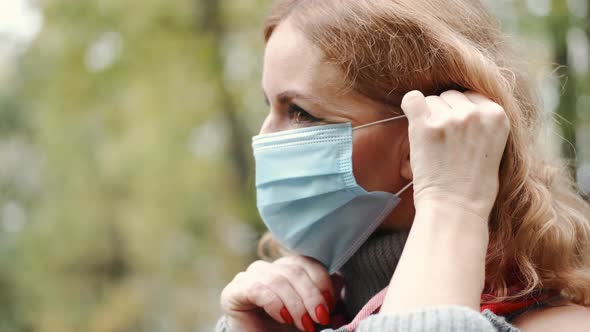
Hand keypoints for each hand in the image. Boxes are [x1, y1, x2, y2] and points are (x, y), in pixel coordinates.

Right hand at [220, 255, 334, 331]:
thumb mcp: (310, 315)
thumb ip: (324, 299)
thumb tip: (340, 279)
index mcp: (286, 270)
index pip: (307, 263)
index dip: (322, 282)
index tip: (329, 307)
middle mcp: (267, 269)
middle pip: (295, 270)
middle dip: (312, 296)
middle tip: (320, 318)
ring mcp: (248, 277)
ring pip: (279, 278)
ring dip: (296, 303)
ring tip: (305, 324)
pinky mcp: (234, 291)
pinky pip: (258, 289)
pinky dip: (276, 303)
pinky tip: (283, 318)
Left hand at [401, 90, 509, 219]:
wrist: (455, 210)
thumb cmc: (473, 187)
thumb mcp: (494, 148)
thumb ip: (482, 123)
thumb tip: (460, 104)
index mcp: (498, 115)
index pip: (472, 96)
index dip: (462, 114)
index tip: (459, 134)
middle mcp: (475, 113)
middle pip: (451, 96)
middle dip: (445, 113)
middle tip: (445, 142)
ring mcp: (450, 119)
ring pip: (432, 100)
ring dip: (429, 117)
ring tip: (435, 145)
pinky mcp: (426, 127)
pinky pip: (412, 99)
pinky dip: (410, 107)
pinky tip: (415, 124)